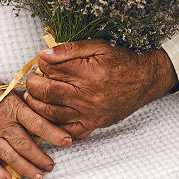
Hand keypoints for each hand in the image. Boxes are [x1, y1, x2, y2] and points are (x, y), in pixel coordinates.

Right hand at [0, 75, 72, 178]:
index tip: (67, 141)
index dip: (54, 134)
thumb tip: (52, 114)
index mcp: (14, 108)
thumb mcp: (13, 91)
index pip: (38, 124)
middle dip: (41, 158)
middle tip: (52, 166)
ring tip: (39, 176)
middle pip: (25, 145)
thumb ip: (29, 105)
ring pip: (10, 156)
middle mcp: (3, 123)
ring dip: (26, 168)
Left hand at [24, 40, 178, 138]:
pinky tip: (48, 116)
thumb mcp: (98, 46)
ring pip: (51, 113)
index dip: (41, 64)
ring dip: (36, 104)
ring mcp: (89, 113)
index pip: (50, 69)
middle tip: (33, 79)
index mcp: (87, 73)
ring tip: (34, 95)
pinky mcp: (93, 124)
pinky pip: (67, 131)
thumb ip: (70, 49)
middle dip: (33, 84)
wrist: (146, 79)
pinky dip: (53, 125)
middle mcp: (86, 95)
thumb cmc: (122, 61)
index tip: (42, 63)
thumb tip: (44, 54)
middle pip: (45, 92)